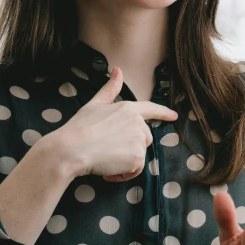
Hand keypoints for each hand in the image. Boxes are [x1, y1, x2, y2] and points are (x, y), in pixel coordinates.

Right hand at [48, 67, 177, 181]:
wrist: (70, 149)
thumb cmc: (79, 128)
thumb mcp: (94, 105)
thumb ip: (110, 90)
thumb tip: (118, 70)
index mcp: (128, 109)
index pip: (151, 109)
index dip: (163, 113)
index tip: (174, 116)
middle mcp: (137, 123)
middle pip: (144, 138)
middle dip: (129, 146)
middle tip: (107, 149)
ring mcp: (138, 140)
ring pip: (139, 155)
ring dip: (125, 161)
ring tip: (106, 159)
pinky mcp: (137, 157)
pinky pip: (136, 170)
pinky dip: (124, 174)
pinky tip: (109, 170)